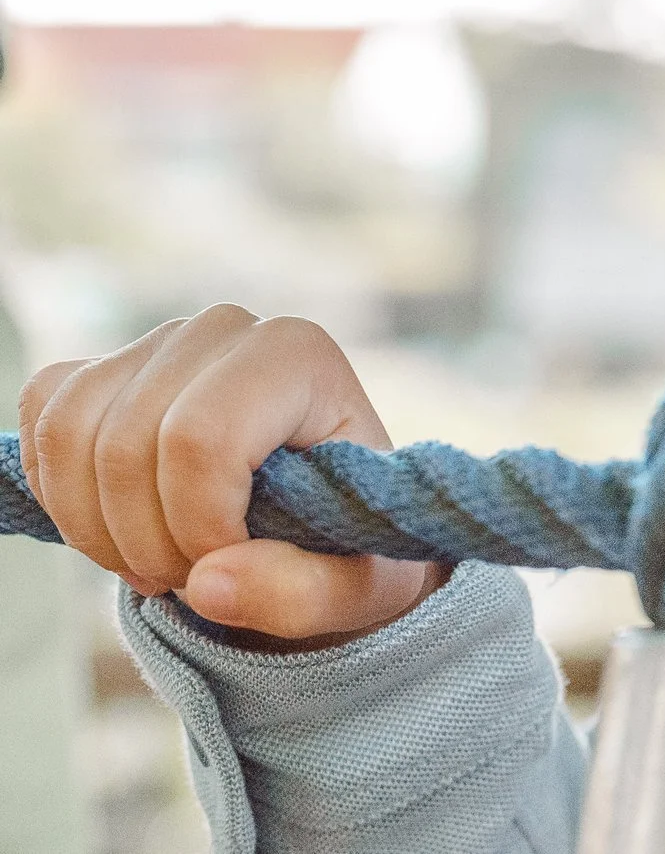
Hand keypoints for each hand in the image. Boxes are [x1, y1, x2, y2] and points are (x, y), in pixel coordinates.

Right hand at [18, 305, 446, 645]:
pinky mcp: (102, 368)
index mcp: (298, 356)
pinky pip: (41, 420)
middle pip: (127, 444)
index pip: (203, 439)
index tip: (230, 567)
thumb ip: (304, 594)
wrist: (319, 519)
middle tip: (190, 578)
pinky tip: (113, 526)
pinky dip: (60, 495)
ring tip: (155, 563)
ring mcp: (156, 343)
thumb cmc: (348, 542)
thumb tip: (208, 582)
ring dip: (96, 528)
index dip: (197, 527)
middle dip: (146, 542)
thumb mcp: (363, 588)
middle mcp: (225, 330)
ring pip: (70, 434)